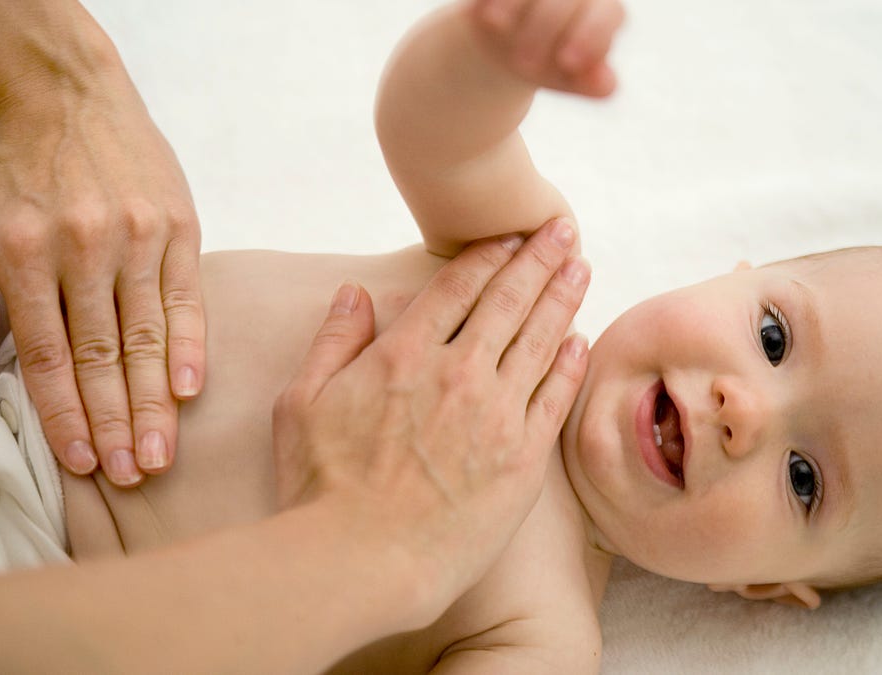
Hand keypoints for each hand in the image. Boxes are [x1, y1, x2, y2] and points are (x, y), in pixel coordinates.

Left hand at [0, 79, 204, 486]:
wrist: (71, 99)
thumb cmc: (16, 171)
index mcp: (25, 252)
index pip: (46, 353)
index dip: (64, 412)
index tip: (81, 460)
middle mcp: (84, 247)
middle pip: (103, 355)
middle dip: (116, 422)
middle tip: (132, 474)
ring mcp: (137, 237)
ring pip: (148, 336)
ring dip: (154, 402)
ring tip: (160, 452)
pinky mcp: (177, 228)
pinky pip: (186, 298)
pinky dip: (191, 347)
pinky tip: (189, 390)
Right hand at [272, 217, 588, 619]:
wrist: (362, 561)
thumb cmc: (321, 489)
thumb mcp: (300, 403)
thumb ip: (333, 341)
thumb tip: (356, 293)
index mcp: (404, 353)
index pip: (458, 287)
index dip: (489, 255)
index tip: (511, 235)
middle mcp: (458, 373)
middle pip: (509, 301)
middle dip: (539, 258)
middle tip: (563, 230)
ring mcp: (496, 415)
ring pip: (539, 340)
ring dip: (562, 298)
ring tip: (581, 267)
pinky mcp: (522, 460)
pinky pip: (554, 398)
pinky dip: (569, 364)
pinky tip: (579, 340)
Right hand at [467, 0, 625, 96]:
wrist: (503, 48)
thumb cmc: (544, 63)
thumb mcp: (563, 77)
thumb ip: (587, 80)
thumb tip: (606, 85)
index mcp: (603, 10)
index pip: (608, 14)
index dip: (591, 36)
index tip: (567, 62)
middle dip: (547, 25)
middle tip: (524, 63)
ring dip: (516, 0)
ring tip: (496, 24)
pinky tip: (484, 11)